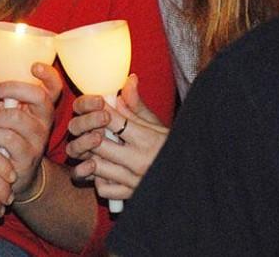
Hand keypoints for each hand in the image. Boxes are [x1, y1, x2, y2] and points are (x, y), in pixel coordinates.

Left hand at [0, 63, 62, 198]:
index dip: (49, 75)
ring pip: (15, 117)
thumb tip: (0, 90)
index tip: (34, 66)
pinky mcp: (27, 158)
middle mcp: (46, 124)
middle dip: (12, 88)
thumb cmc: (10, 140)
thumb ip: (9, 101)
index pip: (55, 88)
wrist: (17, 177)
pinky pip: (5, 137)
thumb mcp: (12, 116)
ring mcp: (38, 141)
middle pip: (38, 97)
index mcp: (43, 110)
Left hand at [66, 74, 168, 199]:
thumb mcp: (157, 125)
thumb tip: (128, 80)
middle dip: (89, 131)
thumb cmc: (172, 147)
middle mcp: (139, 161)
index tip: (95, 103)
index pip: (113, 119)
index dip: (98, 109)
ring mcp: (133, 181)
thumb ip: (137, 106)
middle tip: (89, 125)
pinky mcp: (130, 197)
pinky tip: (103, 170)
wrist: (190, 176)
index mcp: (147, 139)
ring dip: (89, 155)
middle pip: (98, 143)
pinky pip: (103, 189)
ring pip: (96, 167)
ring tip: (92, 146)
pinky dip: (98, 179)